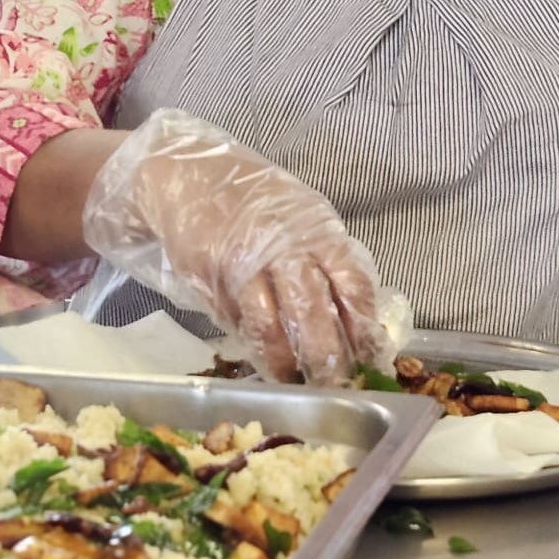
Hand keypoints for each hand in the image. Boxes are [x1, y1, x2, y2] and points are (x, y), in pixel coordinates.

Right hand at [82, 108, 384, 383]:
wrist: (189, 175)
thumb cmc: (254, 199)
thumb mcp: (301, 214)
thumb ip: (326, 256)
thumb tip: (353, 315)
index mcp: (315, 230)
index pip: (350, 283)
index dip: (362, 325)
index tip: (369, 354)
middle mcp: (281, 246)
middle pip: (312, 312)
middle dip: (325, 356)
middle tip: (334, 383)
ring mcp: (242, 263)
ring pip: (269, 325)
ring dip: (284, 361)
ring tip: (292, 378)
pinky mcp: (210, 277)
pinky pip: (235, 320)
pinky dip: (250, 343)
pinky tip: (260, 354)